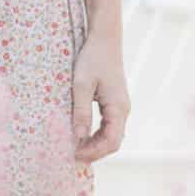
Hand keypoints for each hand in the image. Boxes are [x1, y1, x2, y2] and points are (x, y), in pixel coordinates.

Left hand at [72, 31, 130, 162]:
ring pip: (110, 135)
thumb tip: (77, 137)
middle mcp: (123, 110)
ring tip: (74, 149)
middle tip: (71, 157)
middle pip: (112, 142)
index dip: (94, 153)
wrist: (104, 38)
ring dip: (94, 144)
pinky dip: (95, 134)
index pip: (112, 141)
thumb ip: (80, 111)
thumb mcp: (81, 84)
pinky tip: (80, 135)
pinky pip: (107, 125)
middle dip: (94, 152)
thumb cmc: (92, 58)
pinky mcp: (113, 102)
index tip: (75, 156)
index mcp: (118, 107)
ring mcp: (119, 106)